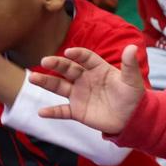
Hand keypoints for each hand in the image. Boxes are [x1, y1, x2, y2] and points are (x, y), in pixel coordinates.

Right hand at [29, 44, 145, 134]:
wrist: (132, 118)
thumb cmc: (133, 96)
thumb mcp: (132, 80)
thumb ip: (130, 65)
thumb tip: (132, 47)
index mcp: (98, 69)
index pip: (85, 58)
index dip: (78, 54)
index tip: (69, 52)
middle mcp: (85, 79)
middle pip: (68, 69)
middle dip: (56, 65)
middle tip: (45, 61)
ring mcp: (79, 95)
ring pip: (59, 87)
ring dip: (46, 82)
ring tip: (32, 77)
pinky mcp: (77, 111)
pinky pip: (62, 111)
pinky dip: (52, 112)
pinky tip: (41, 112)